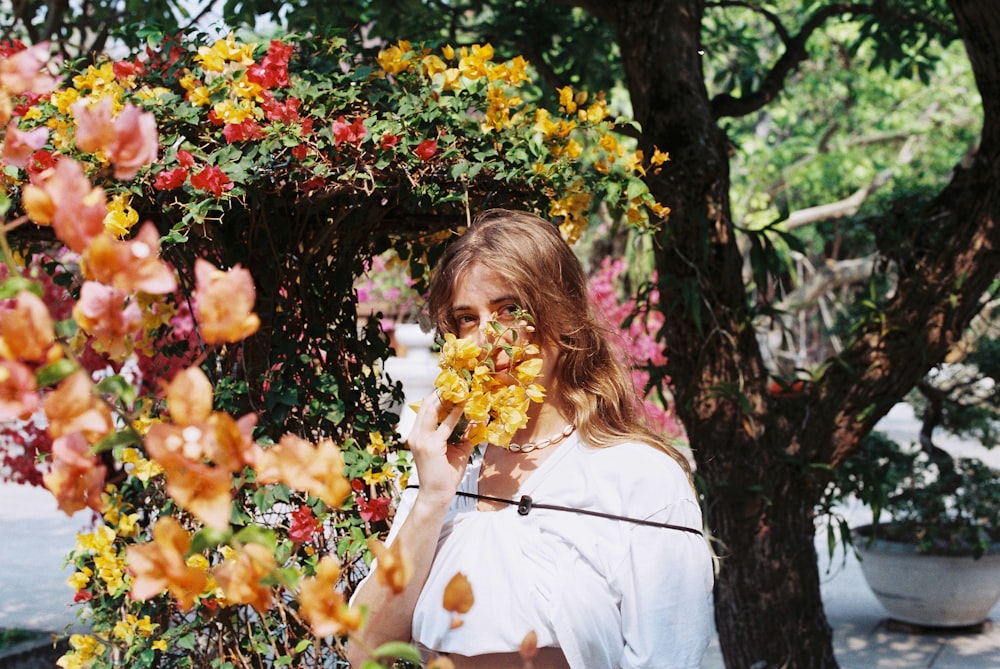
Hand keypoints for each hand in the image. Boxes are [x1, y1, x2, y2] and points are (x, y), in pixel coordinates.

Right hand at [406, 392, 474, 507]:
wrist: (437, 495)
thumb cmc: (445, 474)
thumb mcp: (455, 449)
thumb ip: (462, 434)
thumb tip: (477, 420)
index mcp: (418, 434)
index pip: (427, 408)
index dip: (439, 395)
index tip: (455, 385)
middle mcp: (416, 434)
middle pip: (427, 404)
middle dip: (442, 391)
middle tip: (459, 382)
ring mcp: (420, 440)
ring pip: (432, 410)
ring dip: (447, 398)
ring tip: (461, 388)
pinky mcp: (430, 446)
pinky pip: (444, 426)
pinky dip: (454, 415)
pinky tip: (464, 407)